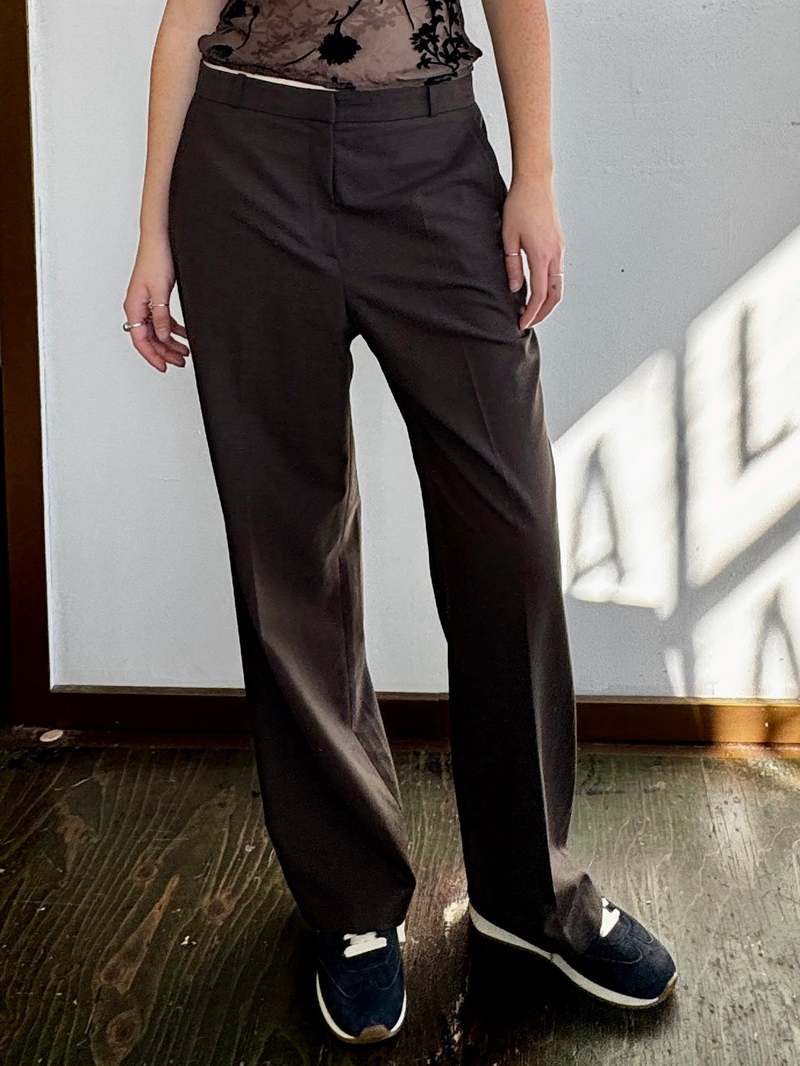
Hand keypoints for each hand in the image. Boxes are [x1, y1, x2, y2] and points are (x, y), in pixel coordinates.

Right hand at [123, 232, 189, 372]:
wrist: (159, 238)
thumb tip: (163, 337)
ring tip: (185, 352)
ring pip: (157, 331)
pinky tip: (185, 335)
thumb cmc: (156, 259)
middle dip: (165, 352)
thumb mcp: (160, 291)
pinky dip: (174, 329)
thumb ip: (161, 316)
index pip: (141, 340)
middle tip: (181, 362)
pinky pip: (163, 320)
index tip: (164, 367)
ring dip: (170, 343)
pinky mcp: (155, 298)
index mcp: (133, 307)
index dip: (152, 356)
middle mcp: (137, 307)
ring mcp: (146, 303)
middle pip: (149, 338)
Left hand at [501, 176, 565, 328]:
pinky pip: (558, 272)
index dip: (531, 313)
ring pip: (559, 284)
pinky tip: (539, 289)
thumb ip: (512, 265)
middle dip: (543, 312)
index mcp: (542, 255)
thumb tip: (515, 289)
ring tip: (533, 309)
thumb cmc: (519, 205)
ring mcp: (560, 249)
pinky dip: (551, 287)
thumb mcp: (508, 237)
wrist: (536, 182)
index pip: (540, 294)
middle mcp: (555, 254)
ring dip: (549, 301)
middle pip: (555, 295)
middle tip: (529, 322)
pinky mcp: (559, 244)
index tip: (521, 323)